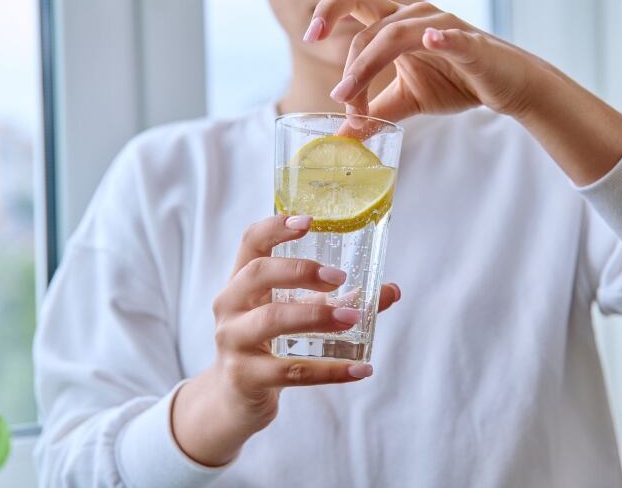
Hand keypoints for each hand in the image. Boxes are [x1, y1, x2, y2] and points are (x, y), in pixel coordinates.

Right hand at [171, 215, 400, 466]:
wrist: (234, 401)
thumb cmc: (267, 346)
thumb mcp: (295, 315)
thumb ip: (337, 300)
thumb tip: (391, 290)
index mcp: (241, 282)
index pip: (250, 243)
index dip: (275, 228)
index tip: (309, 221)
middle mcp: (230, 306)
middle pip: (258, 274)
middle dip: (300, 271)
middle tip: (339, 277)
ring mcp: (233, 341)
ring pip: (272, 320)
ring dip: (317, 316)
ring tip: (353, 317)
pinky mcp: (245, 377)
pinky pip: (291, 371)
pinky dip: (330, 370)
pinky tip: (361, 369)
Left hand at [306, 0, 548, 122]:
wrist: (505, 86)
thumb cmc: (457, 83)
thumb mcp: (406, 100)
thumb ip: (374, 112)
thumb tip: (341, 136)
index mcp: (396, 24)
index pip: (353, 1)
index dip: (327, 11)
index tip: (309, 37)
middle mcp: (415, 17)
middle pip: (369, 24)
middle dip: (349, 65)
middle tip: (341, 100)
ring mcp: (442, 26)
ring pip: (395, 35)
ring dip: (368, 68)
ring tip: (355, 102)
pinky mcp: (470, 44)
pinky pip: (452, 37)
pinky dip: (442, 38)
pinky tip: (432, 40)